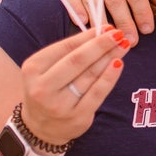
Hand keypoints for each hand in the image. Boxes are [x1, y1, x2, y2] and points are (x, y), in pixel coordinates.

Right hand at [18, 27, 131, 145]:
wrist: (41, 128)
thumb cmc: (48, 90)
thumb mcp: (47, 69)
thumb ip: (69, 51)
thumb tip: (102, 31)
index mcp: (32, 69)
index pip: (65, 47)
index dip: (88, 36)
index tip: (107, 27)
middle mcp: (43, 88)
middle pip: (78, 60)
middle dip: (101, 44)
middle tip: (119, 33)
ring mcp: (60, 105)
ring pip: (90, 75)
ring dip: (110, 56)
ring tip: (123, 44)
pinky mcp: (77, 117)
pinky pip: (98, 93)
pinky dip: (110, 76)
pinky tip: (119, 63)